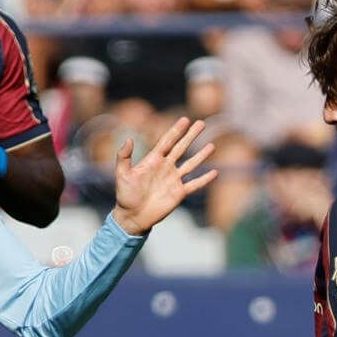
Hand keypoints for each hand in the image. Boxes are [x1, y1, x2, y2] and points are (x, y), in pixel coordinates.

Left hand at [111, 116, 216, 235]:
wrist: (132, 217)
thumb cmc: (125, 195)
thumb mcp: (122, 174)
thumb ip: (124, 156)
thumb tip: (129, 139)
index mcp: (153, 160)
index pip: (167, 142)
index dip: (176, 131)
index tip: (185, 119)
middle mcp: (165, 167)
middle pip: (181, 148)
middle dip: (191, 135)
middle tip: (201, 122)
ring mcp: (173, 180)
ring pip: (191, 164)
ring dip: (201, 155)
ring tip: (212, 145)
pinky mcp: (179, 193)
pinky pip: (194, 184)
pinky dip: (204, 179)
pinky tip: (214, 172)